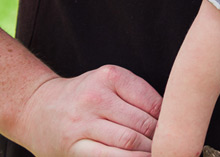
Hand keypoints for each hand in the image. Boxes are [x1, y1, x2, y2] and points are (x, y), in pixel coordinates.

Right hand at [16, 65, 160, 155]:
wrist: (37, 108)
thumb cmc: (82, 95)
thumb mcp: (109, 81)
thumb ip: (137, 94)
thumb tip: (171, 116)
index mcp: (110, 77)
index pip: (152, 102)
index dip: (168, 119)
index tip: (175, 126)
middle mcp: (95, 99)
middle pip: (142, 123)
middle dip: (159, 137)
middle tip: (170, 143)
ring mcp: (82, 125)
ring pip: (128, 142)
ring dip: (147, 151)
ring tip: (157, 152)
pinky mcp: (74, 147)